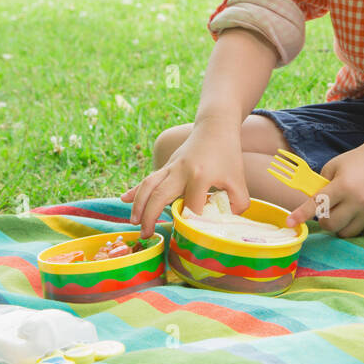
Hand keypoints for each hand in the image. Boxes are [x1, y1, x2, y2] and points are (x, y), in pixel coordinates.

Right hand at [119, 121, 249, 238]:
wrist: (216, 128)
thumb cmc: (228, 155)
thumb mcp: (239, 180)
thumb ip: (237, 204)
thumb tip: (227, 222)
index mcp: (200, 175)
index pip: (192, 206)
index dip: (193, 220)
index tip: (194, 231)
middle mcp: (181, 171)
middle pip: (160, 195)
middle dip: (151, 216)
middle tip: (147, 234)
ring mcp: (171, 167)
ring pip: (148, 185)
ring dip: (139, 204)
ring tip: (134, 223)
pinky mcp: (167, 167)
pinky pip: (148, 179)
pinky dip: (135, 189)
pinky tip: (124, 199)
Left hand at [283, 143, 363, 237]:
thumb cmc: (355, 161)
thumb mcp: (333, 166)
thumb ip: (321, 186)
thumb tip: (311, 207)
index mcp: (343, 186)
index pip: (318, 204)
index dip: (302, 214)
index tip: (290, 222)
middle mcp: (358, 201)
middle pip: (331, 225)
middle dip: (324, 221)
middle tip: (326, 211)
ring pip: (345, 232)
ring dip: (339, 225)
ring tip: (343, 210)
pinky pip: (360, 230)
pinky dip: (354, 223)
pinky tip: (358, 208)